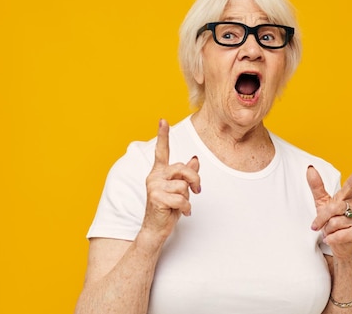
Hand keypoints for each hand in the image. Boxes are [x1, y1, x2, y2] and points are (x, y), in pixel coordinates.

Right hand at [142, 119, 200, 240]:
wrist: (155, 230)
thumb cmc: (168, 209)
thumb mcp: (180, 190)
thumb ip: (186, 175)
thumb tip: (194, 160)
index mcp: (159, 172)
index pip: (162, 151)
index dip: (163, 135)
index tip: (163, 120)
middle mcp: (154, 176)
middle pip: (183, 168)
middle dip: (195, 180)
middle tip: (198, 191)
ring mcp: (154, 186)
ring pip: (183, 185)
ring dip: (188, 198)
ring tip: (181, 206)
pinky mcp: (156, 197)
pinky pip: (181, 199)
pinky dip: (186, 208)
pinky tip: (183, 213)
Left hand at [307, 166, 351, 258]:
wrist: (338, 243)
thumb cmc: (331, 220)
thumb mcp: (322, 202)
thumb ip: (317, 186)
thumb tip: (310, 169)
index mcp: (347, 195)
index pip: (351, 185)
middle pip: (334, 207)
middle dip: (322, 218)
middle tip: (316, 226)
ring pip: (335, 222)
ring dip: (328, 229)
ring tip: (332, 231)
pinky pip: (340, 234)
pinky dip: (332, 238)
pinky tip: (331, 239)